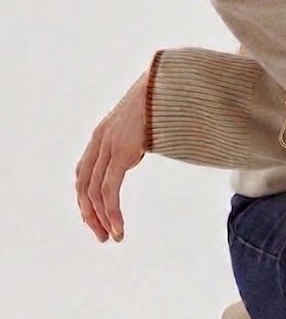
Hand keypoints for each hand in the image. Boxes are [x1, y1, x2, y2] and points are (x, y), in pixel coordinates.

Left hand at [75, 68, 147, 242]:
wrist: (169, 81)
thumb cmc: (162, 99)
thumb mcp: (143, 119)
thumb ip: (136, 135)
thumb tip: (144, 144)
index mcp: (103, 134)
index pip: (83, 172)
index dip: (86, 197)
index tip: (97, 217)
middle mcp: (100, 140)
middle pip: (83, 186)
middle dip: (90, 214)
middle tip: (102, 235)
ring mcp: (109, 146)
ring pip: (94, 193)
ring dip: (101, 219)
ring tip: (113, 236)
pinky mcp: (121, 152)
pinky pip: (109, 191)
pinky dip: (112, 213)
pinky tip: (119, 228)